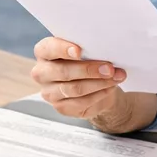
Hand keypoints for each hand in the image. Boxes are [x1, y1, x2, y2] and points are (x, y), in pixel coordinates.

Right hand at [30, 37, 147, 131]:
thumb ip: (87, 48)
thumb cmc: (87, 61)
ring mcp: (49, 92)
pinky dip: (99, 94)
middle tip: (109, 68)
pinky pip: (81, 102)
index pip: (48, 49)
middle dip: (89, 70)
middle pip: (62, 72)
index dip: (62, 49)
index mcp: (44, 52)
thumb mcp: (86, 50)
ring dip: (98, 83)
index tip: (79, 51)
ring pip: (74, 89)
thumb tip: (103, 51)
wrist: (94, 84)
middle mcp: (42, 72)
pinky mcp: (61, 107)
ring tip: (114, 78)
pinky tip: (109, 88)